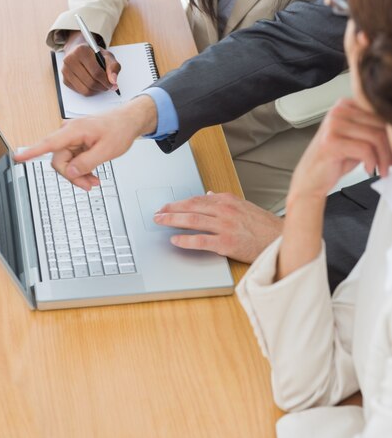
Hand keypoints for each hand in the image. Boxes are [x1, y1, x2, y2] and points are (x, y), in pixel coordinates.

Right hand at [14, 96, 157, 189]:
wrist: (128, 121)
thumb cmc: (120, 129)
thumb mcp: (107, 151)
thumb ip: (87, 163)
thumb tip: (70, 172)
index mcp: (74, 130)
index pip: (49, 143)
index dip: (32, 151)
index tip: (17, 156)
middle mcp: (69, 132)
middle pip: (59, 160)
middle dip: (73, 175)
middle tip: (90, 185)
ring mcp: (72, 137)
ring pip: (66, 163)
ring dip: (78, 174)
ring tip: (94, 181)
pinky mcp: (76, 142)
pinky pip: (72, 159)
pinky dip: (81, 168)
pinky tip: (92, 174)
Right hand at [62, 31, 120, 95]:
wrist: (79, 52)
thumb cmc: (94, 54)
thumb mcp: (107, 56)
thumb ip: (113, 67)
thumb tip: (114, 81)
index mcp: (81, 51)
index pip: (96, 72)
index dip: (107, 81)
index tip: (113, 85)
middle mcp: (70, 59)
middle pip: (91, 82)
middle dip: (102, 87)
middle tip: (108, 86)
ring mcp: (65, 70)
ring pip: (85, 90)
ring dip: (96, 91)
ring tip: (101, 86)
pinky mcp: (65, 80)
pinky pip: (79, 92)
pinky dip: (89, 91)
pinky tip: (93, 85)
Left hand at [154, 192, 282, 262]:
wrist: (281, 239)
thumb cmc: (264, 226)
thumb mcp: (244, 206)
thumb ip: (225, 201)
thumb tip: (209, 194)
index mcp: (228, 200)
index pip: (197, 199)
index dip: (179, 203)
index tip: (167, 206)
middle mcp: (224, 210)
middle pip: (191, 207)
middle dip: (171, 210)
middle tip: (157, 213)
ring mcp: (225, 226)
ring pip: (193, 220)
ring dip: (173, 220)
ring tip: (160, 222)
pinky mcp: (227, 243)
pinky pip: (201, 240)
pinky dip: (186, 239)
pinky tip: (175, 239)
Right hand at [288, 98, 391, 202]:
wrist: (310, 179)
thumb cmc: (333, 160)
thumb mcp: (356, 140)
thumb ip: (372, 130)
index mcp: (344, 106)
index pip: (379, 112)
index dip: (391, 132)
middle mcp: (337, 111)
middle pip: (380, 124)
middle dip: (389, 147)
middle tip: (390, 162)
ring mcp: (333, 125)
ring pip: (375, 137)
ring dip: (383, 157)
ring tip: (381, 168)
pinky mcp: (331, 141)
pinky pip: (365, 149)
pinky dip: (372, 162)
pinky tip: (368, 169)